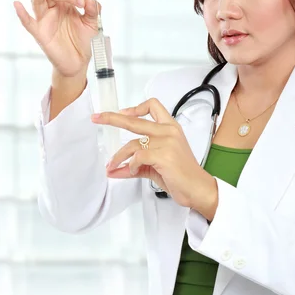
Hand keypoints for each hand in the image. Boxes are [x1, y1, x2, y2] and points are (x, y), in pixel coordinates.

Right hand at [14, 0, 100, 77]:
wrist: (79, 61)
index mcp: (64, 1)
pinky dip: (22, 14)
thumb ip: (94, 10)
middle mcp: (52, 7)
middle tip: (80, 3)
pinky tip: (18, 4)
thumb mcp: (93, 22)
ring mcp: (44, 19)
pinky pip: (28, 21)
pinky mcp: (40, 33)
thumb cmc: (83, 39)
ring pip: (38, 0)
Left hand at [91, 98, 217, 219]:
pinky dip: (131, 165)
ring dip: (118, 157)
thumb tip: (114, 169)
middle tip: (96, 118)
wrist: (197, 189)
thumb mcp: (155, 166)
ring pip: (132, 144)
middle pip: (135, 120)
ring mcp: (167, 142)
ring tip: (111, 166)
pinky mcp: (164, 155)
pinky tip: (133, 171)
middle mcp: (168, 131)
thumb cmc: (180, 176)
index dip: (136, 108)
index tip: (123, 113)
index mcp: (170, 128)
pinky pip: (138, 157)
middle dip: (112, 118)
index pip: (153, 105)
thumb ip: (135, 164)